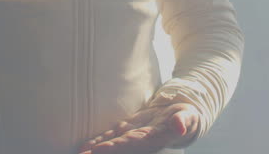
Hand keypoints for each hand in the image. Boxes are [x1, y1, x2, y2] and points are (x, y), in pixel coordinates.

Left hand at [76, 101, 200, 153]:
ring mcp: (132, 137)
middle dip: (101, 151)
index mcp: (153, 138)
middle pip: (117, 147)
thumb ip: (183, 121)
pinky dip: (97, 141)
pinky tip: (85, 146)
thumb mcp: (188, 117)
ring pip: (110, 144)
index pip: (131, 144)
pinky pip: (110, 138)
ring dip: (95, 149)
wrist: (179, 117)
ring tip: (80, 153)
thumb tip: (180, 125)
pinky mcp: (127, 131)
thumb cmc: (186, 117)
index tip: (100, 150)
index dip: (116, 147)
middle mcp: (140, 141)